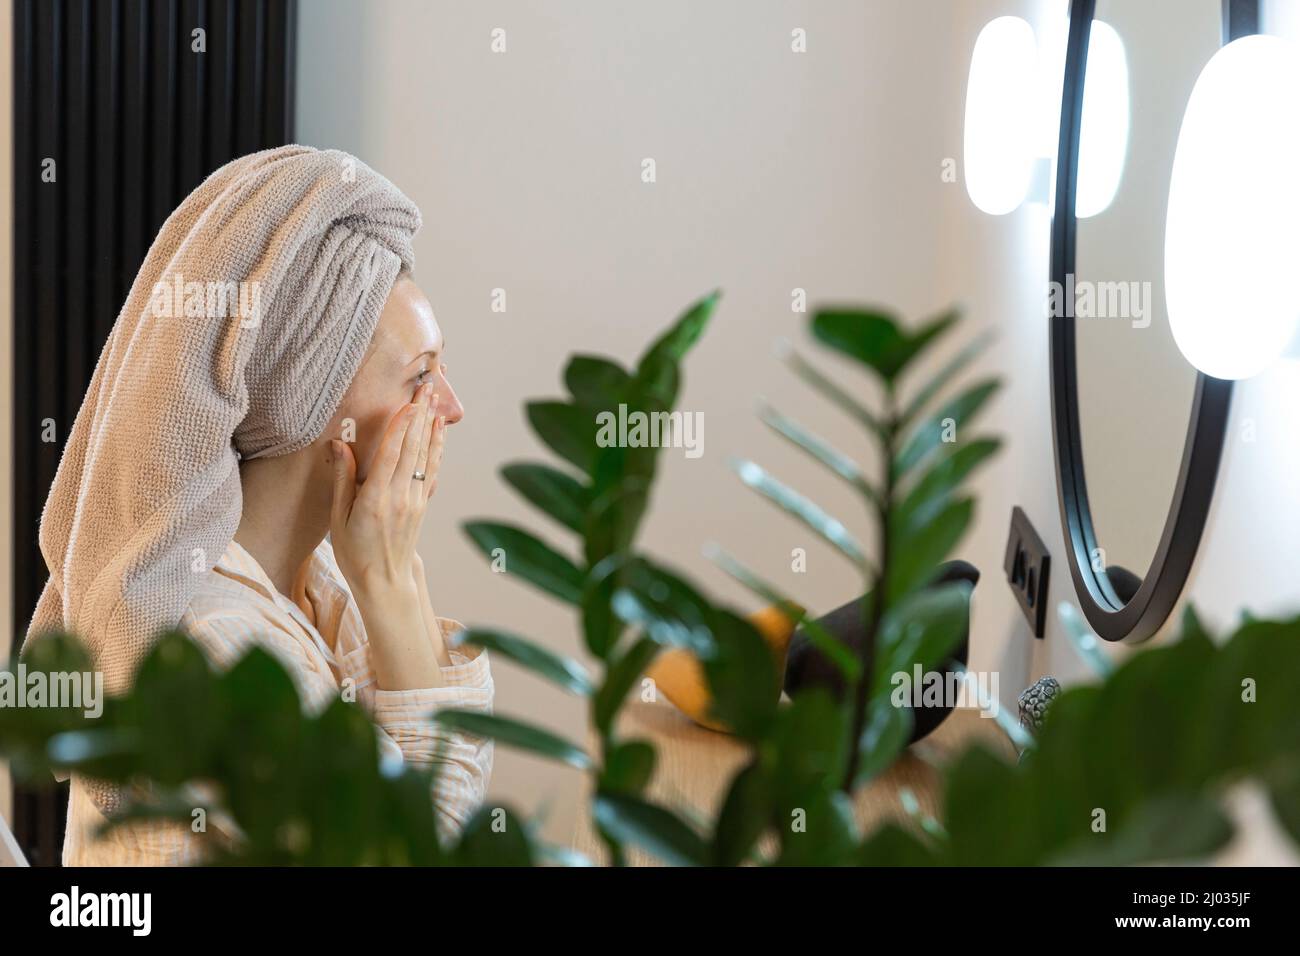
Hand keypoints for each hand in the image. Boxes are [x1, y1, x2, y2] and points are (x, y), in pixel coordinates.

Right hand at [330, 382, 444, 594]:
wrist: (384, 580)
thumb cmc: (354, 551)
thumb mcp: (338, 518)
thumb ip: (342, 480)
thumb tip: (338, 445)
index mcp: (375, 500)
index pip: (391, 456)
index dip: (401, 428)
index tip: (408, 403)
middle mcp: (400, 497)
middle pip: (413, 449)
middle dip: (420, 415)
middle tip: (427, 387)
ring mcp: (414, 500)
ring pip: (425, 455)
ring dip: (431, 425)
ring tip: (435, 398)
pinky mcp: (422, 503)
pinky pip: (432, 469)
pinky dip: (436, 447)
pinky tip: (438, 429)